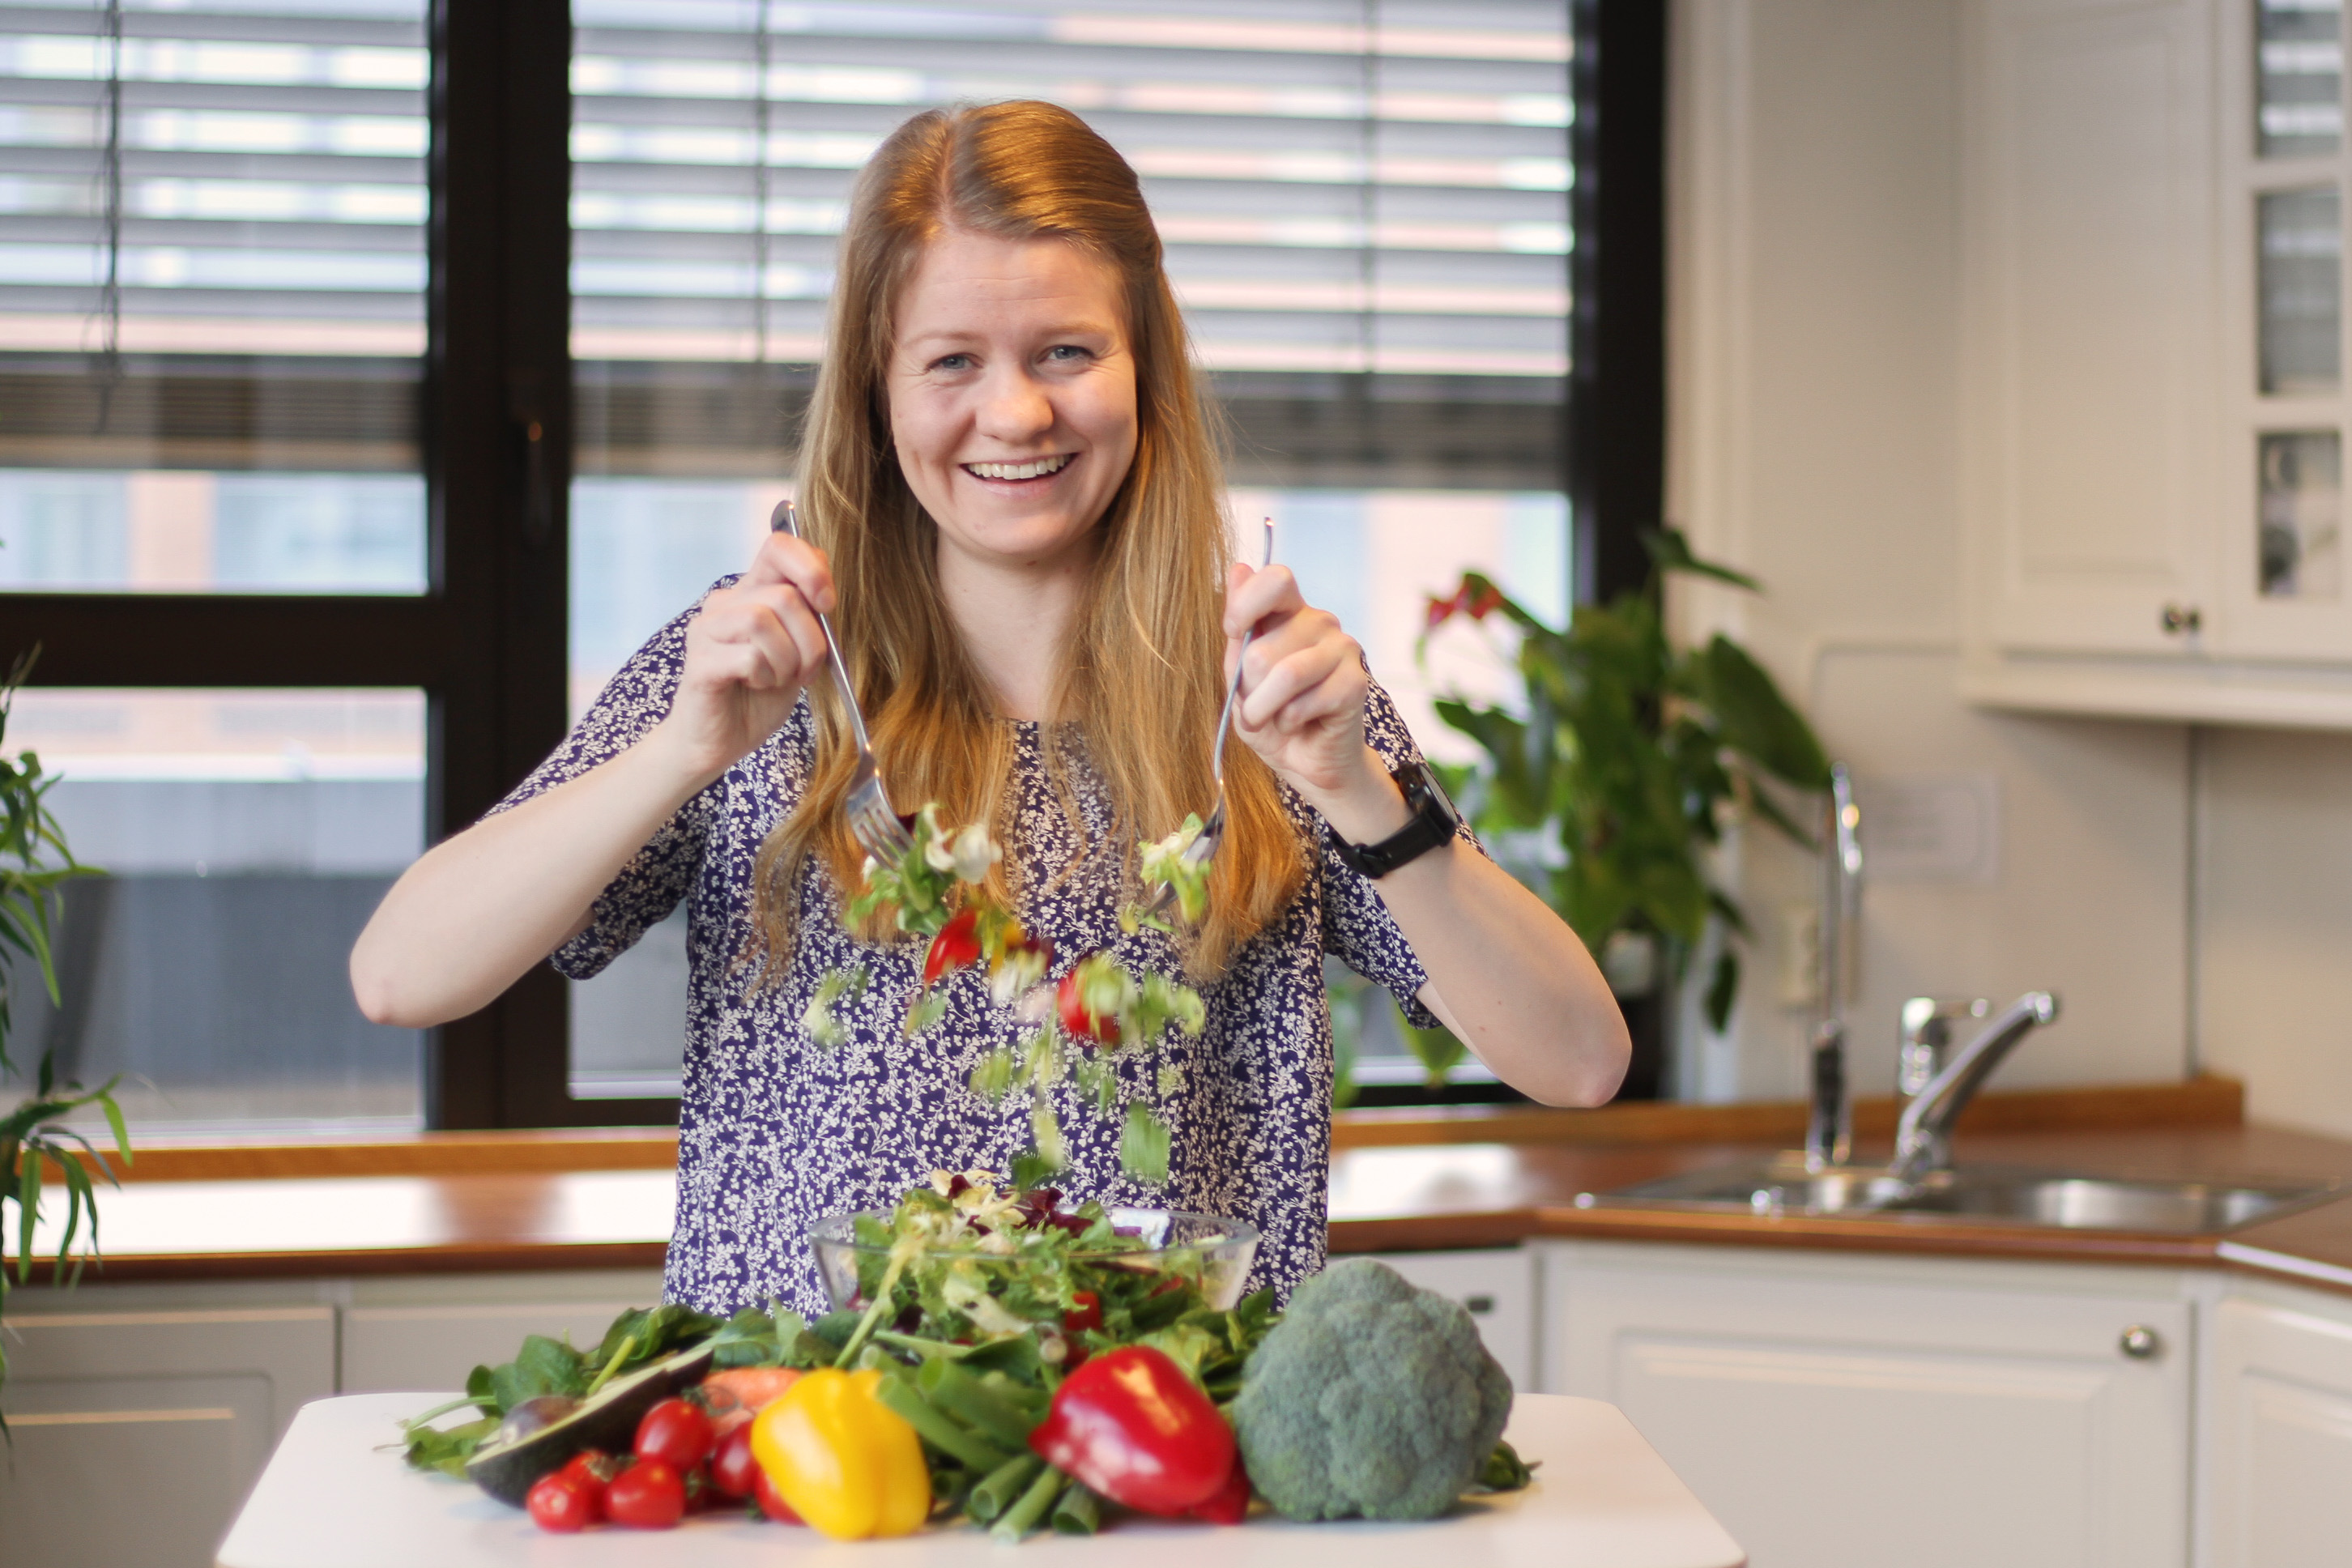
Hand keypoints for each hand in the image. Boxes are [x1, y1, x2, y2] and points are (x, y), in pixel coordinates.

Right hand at [653, 528, 834, 783]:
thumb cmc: (758, 697)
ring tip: (778, 679)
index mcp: (751, 593)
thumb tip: (825, 597)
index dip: (812, 569)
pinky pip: (748, 656)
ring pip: (762, 619)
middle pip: (784, 595)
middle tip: (802, 671)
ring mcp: (707, 630)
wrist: (718, 742)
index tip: (827, 605)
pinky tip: (756, 685)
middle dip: (811, 641)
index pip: (779, 546)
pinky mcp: (700, 662)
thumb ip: (810, 621)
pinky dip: (765, 675)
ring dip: (787, 660)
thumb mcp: (798, 653)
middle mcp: (724, 603)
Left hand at [1223, 562, 1399, 837]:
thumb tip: (1238, 567)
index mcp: (1290, 613)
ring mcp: (1343, 649)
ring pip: (1284, 674)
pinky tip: (1297, 723)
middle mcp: (1320, 622)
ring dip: (1263, 709)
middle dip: (1247, 687)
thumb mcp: (1239, 678)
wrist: (1307, 762)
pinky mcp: (1356, 681)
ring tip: (1266, 719)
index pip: (1275, 579)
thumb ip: (1238, 631)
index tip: (1232, 633)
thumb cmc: (1271, 716)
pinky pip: (1305, 700)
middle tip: (1256, 704)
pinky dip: (1289, 721)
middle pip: (1263, 646)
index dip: (1244, 604)